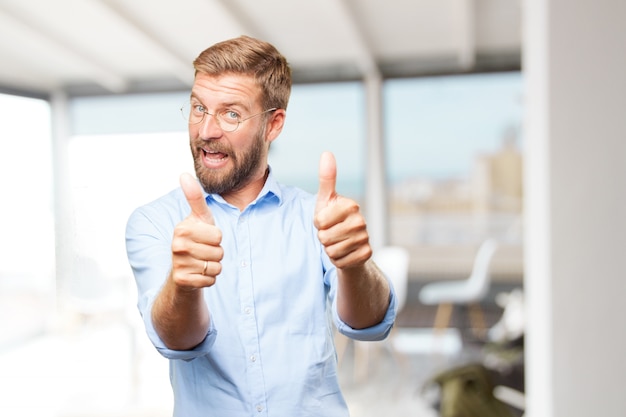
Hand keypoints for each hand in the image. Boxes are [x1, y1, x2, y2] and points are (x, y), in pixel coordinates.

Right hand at [171, 173, 222, 288]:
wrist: (182, 270)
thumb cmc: (195, 240)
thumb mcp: (198, 218)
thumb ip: (195, 197)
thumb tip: (184, 174)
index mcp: (181, 228)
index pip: (218, 235)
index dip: (216, 238)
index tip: (204, 238)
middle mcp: (176, 246)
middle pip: (219, 251)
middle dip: (216, 253)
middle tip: (203, 252)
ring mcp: (178, 264)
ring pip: (216, 267)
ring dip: (213, 266)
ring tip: (201, 262)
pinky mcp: (182, 281)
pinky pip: (211, 280)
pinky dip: (209, 279)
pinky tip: (198, 274)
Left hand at [314, 152, 371, 268]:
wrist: (348, 243)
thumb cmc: (333, 218)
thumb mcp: (326, 199)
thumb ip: (326, 178)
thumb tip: (327, 153)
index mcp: (351, 206)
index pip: (319, 221)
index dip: (317, 223)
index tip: (325, 220)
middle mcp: (361, 221)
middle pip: (324, 237)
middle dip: (323, 238)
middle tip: (331, 232)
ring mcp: (365, 238)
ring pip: (332, 251)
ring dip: (330, 249)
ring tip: (337, 241)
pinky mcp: (366, 254)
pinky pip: (340, 262)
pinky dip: (338, 260)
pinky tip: (344, 252)